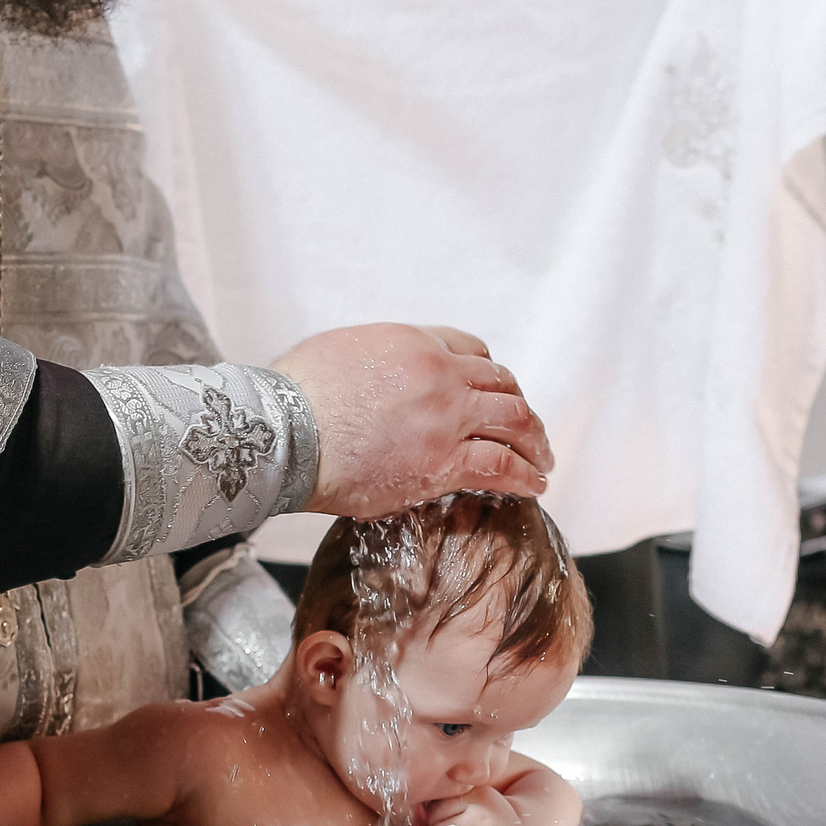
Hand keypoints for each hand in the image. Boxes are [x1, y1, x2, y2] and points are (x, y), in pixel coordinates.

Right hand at [270, 324, 553, 517]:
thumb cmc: (294, 398)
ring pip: (514, 420)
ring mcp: (446, 416)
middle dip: (520, 407)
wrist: (283, 431)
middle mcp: (440, 372)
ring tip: (542, 458)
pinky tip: (535, 483)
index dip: (489, 374)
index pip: (473, 350)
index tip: (494, 392)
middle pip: (502, 384)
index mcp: (415, 342)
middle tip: (529, 429)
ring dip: (534, 440)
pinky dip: (526, 474)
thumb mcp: (341, 352)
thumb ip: (376, 361)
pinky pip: (501, 465)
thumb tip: (378, 379)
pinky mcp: (443, 461)